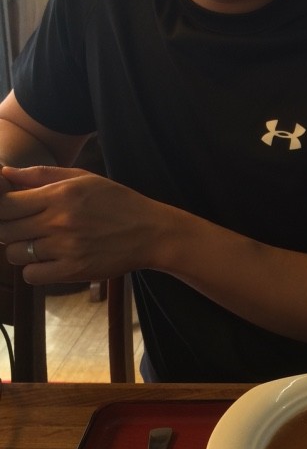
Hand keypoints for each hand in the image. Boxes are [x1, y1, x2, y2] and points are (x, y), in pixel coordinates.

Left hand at [0, 165, 158, 282]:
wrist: (150, 232)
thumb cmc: (117, 202)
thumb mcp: (83, 178)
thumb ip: (41, 175)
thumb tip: (4, 173)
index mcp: (60, 194)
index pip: (6, 204)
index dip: (2, 207)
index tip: (11, 210)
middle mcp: (60, 221)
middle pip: (5, 230)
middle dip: (8, 229)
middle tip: (24, 228)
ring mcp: (66, 248)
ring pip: (15, 254)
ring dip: (20, 250)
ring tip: (39, 244)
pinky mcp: (73, 271)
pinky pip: (31, 275)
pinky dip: (34, 270)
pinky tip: (49, 261)